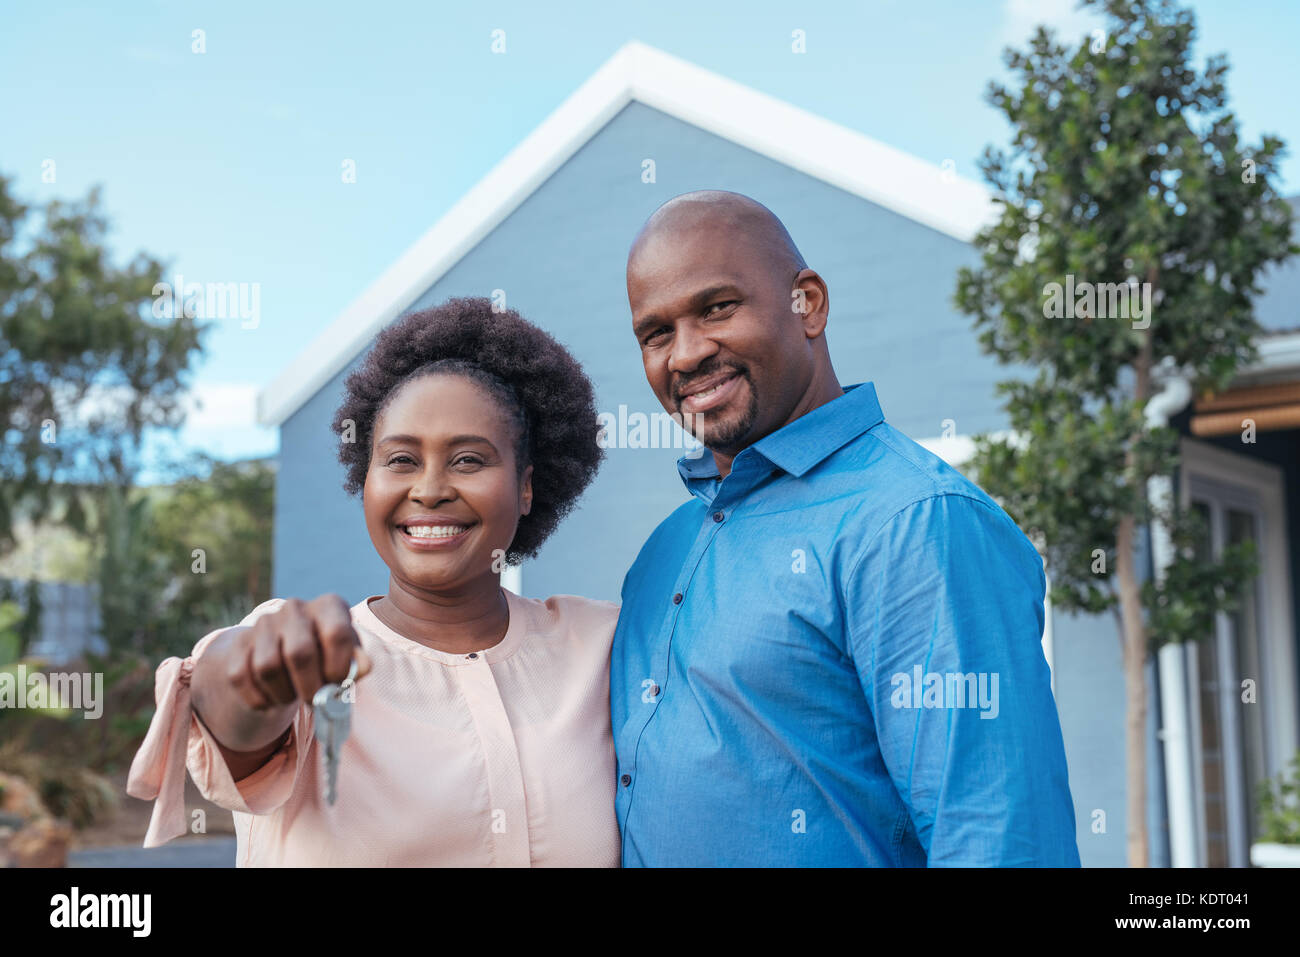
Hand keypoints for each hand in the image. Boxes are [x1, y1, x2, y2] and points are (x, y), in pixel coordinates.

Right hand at [226, 595, 372, 709]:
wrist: (283, 652)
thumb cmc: (326, 657)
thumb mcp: (347, 658)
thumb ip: (357, 664)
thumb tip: (364, 667)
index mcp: (330, 606)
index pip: (338, 633)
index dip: (339, 667)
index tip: (337, 685)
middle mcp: (295, 608)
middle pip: (299, 653)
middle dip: (310, 688)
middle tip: (316, 703)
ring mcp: (264, 624)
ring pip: (268, 668)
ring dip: (284, 694)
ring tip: (293, 696)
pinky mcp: (239, 644)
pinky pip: (242, 678)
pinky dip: (259, 698)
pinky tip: (272, 697)